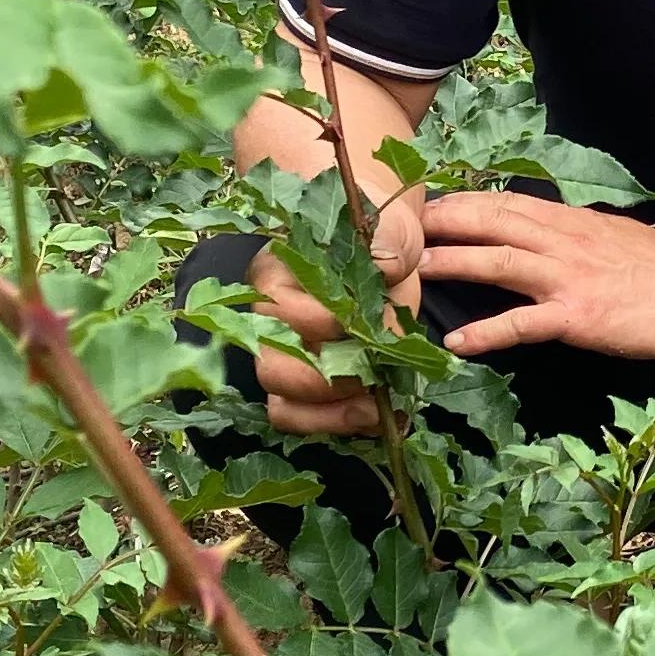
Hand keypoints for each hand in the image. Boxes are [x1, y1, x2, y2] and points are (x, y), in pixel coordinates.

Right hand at [248, 184, 424, 436]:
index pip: (283, 310)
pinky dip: (334, 424)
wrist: (383, 248)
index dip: (327, 323)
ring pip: (281, 403)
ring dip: (332, 414)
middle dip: (327, 382)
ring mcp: (283, 357)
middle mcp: (267, 320)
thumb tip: (384, 266)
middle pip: (271, 368)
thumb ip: (385, 244)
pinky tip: (374, 414)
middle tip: (373, 376)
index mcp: (276, 274)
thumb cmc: (377, 235)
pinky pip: (297, 419)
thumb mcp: (387, 231)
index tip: (366, 323)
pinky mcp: (304, 385)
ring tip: (377, 407)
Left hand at [422, 193, 654, 360]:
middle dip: (439, 223)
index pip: (502, 202)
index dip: (459, 201)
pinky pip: (522, 323)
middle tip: (395, 230)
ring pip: (495, 263)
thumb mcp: (610, 236)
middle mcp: (561, 241)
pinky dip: (486, 333)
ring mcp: (567, 278)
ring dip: (449, 264)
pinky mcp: (577, 317)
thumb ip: (571, 234)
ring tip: (409, 273)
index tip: (423, 204)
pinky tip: (457, 344)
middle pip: (488, 222)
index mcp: (568, 221)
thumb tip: (539, 234)